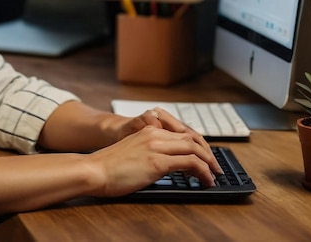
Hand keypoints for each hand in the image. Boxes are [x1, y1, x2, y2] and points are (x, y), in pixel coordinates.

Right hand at [87, 121, 222, 196]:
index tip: (205, 158)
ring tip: (214, 175)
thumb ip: (149, 153)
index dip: (198, 145)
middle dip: (208, 153)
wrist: (94, 169)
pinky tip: (206, 180)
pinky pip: (190, 163)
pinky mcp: (157, 161)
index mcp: (149, 131)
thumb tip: (163, 166)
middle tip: (216, 168)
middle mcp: (155, 134)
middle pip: (192, 138)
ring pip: (194, 148)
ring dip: (209, 162)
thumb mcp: (133, 153)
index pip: (182, 133)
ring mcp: (156, 147)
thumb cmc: (109, 166)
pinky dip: (204, 171)